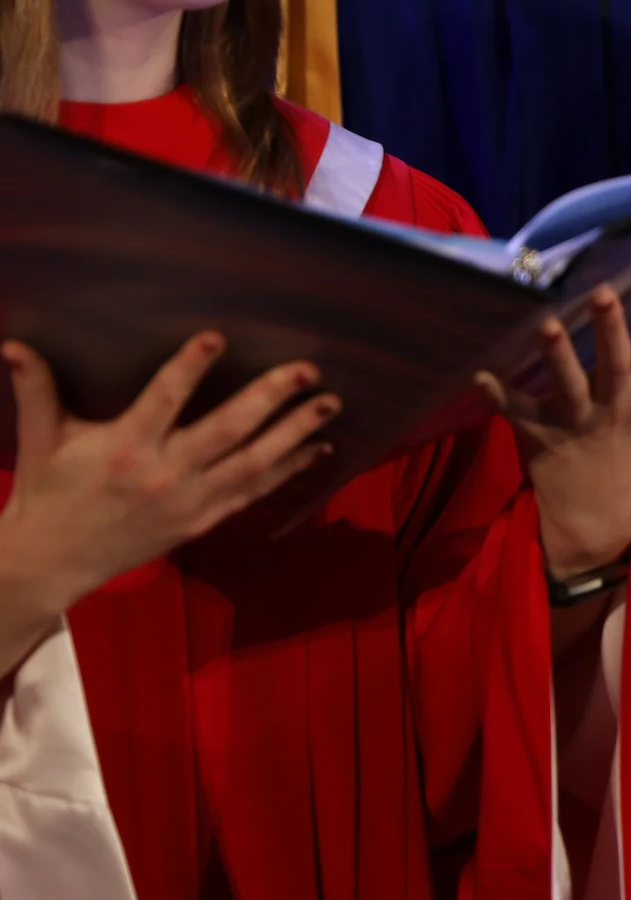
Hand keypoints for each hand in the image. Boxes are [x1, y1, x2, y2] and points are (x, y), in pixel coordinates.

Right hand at [0, 335, 337, 618]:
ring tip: (329, 403)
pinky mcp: (203, 520)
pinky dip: (288, 470)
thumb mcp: (41, 441)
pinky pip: (254, 491)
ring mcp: (189, 500)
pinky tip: (317, 446)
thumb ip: (37, 391)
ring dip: (296, 432)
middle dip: (271, 398)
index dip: (188, 368)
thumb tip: (15, 346)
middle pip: (228, 430)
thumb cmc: (49, 493)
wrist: (54, 562)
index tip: (216, 337)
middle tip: (308, 368)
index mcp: (123, 449)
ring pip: (253, 462)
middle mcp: (164, 474)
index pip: (163, 400)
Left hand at [476, 262, 630, 579]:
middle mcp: (620, 401)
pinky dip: (500, 398)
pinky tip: (481, 377)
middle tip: (602, 292)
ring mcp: (580, 420)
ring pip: (568, 386)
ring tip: (547, 325)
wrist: (603, 500)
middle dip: (611, 328)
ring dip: (557, 357)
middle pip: (616, 361)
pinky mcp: (544, 435)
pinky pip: (520, 414)